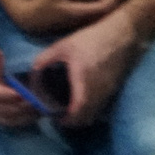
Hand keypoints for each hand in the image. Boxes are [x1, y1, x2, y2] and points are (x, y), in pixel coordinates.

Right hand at [0, 41, 39, 128]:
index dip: (4, 94)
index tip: (19, 93)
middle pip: (0, 107)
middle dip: (18, 106)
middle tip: (36, 101)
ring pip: (5, 117)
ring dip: (22, 115)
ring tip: (39, 109)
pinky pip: (8, 122)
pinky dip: (22, 121)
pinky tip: (35, 115)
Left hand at [31, 15, 139, 129]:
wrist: (122, 32)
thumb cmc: (91, 38)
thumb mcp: (62, 45)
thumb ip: (44, 59)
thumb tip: (33, 72)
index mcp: (84, 78)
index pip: (79, 107)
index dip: (69, 118)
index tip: (58, 120)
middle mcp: (99, 87)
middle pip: (88, 115)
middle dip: (74, 121)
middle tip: (61, 118)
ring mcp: (109, 88)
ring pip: (97, 112)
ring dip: (84, 116)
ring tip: (70, 112)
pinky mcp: (115, 86)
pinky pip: (103, 105)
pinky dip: (92, 109)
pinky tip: (82, 102)